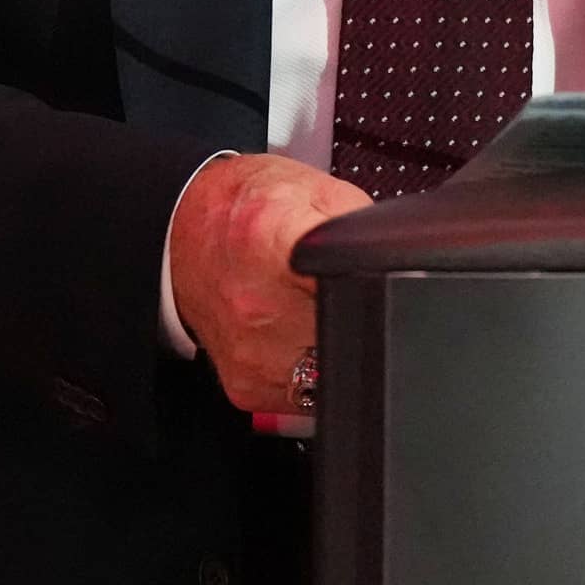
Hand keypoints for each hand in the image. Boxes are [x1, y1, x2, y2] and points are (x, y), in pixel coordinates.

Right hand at [170, 153, 371, 418]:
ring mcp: (251, 354)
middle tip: (348, 293)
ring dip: (340, 349)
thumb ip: (364, 225)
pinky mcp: (247, 389)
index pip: (353, 283)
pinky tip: (299, 335)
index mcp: (274, 241)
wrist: (180, 234)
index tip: (383, 285)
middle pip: (352, 336)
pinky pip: (307, 395)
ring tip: (319, 311)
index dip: (380, 288)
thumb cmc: (245, 207)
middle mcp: (257, 305)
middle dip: (364, 319)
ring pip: (336, 374)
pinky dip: (314, 371)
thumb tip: (404, 258)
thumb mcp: (317, 189)